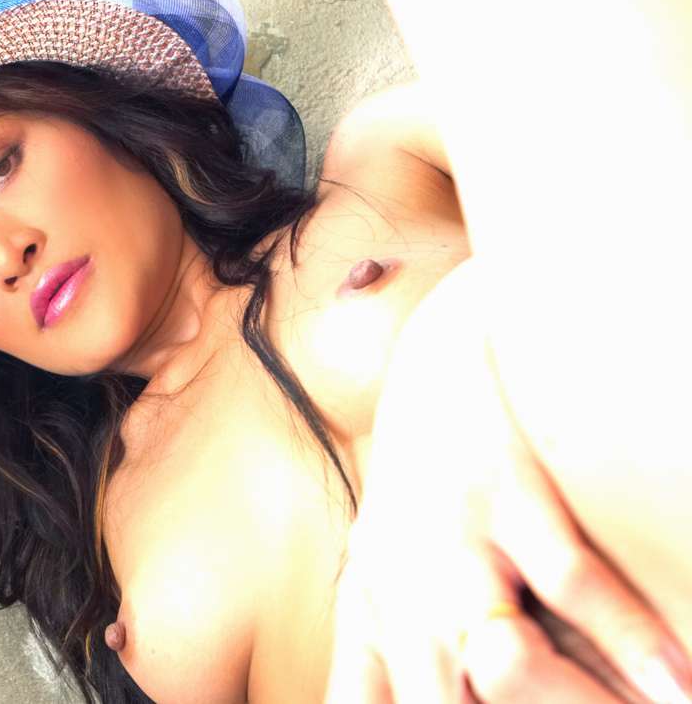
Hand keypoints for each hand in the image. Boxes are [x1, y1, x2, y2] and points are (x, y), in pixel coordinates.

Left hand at [323, 259, 691, 703]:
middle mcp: (404, 589)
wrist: (441, 365)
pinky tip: (675, 683)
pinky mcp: (511, 497)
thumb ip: (373, 651)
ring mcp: (457, 543)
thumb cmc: (419, 482)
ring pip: (500, 656)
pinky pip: (573, 580)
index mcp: (377, 613)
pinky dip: (626, 636)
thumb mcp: (379, 567)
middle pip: (436, 700)